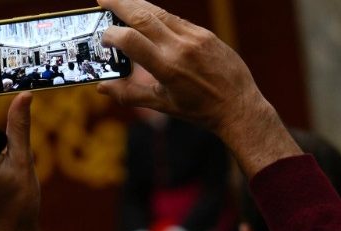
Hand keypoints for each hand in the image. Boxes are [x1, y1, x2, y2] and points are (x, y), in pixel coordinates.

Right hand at [96, 0, 301, 176]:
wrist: (238, 105)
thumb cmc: (199, 109)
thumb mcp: (161, 104)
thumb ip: (129, 94)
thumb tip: (101, 87)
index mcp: (167, 68)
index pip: (131, 40)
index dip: (111, 34)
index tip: (103, 37)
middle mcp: (180, 47)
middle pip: (143, 16)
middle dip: (119, 4)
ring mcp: (194, 37)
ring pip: (159, 12)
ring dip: (136, 4)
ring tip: (120, 2)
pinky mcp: (204, 33)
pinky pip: (175, 19)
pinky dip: (157, 15)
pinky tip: (147, 16)